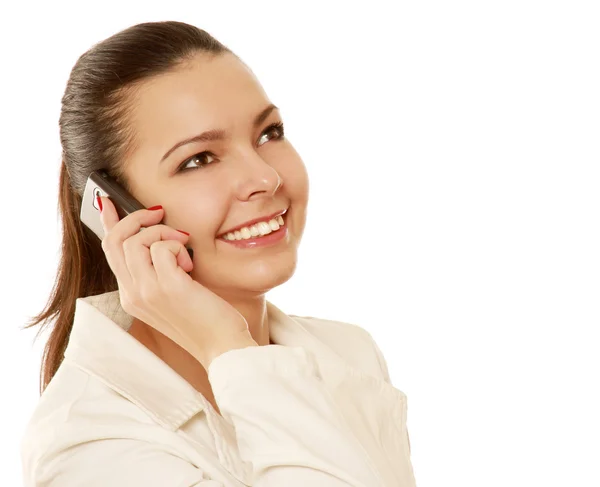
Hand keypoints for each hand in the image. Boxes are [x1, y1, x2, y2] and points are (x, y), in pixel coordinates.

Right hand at [97, 196, 257, 367]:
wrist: (223, 347)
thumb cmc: (205, 318)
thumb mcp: (173, 293)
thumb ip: (159, 270)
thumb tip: (158, 239)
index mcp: (131, 297)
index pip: (109, 252)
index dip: (108, 222)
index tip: (107, 201)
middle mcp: (132, 295)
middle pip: (115, 240)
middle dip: (137, 218)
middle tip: (160, 213)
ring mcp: (147, 292)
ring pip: (136, 240)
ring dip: (163, 232)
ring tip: (183, 246)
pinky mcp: (167, 287)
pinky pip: (161, 247)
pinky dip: (177, 245)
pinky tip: (190, 264)